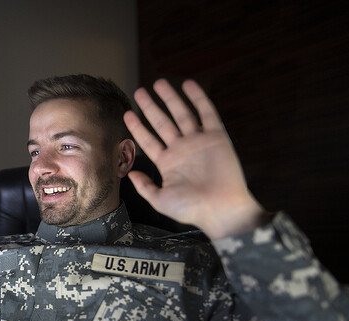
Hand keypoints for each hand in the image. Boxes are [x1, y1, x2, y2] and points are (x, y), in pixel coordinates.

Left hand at [124, 79, 267, 238]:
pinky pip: (207, 113)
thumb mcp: (160, 200)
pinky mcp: (217, 137)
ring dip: (170, 98)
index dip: (137, 127)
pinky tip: (188, 84)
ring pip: (182, 114)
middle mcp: (182, 149)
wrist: (220, 209)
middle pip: (162, 123)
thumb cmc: (191, 209)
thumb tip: (130, 173)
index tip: (127, 113)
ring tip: (158, 83)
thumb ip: (144, 186)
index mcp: (168, 163)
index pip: (148, 140)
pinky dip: (198, 98)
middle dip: (150, 107)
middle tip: (139, 91)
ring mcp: (199, 141)